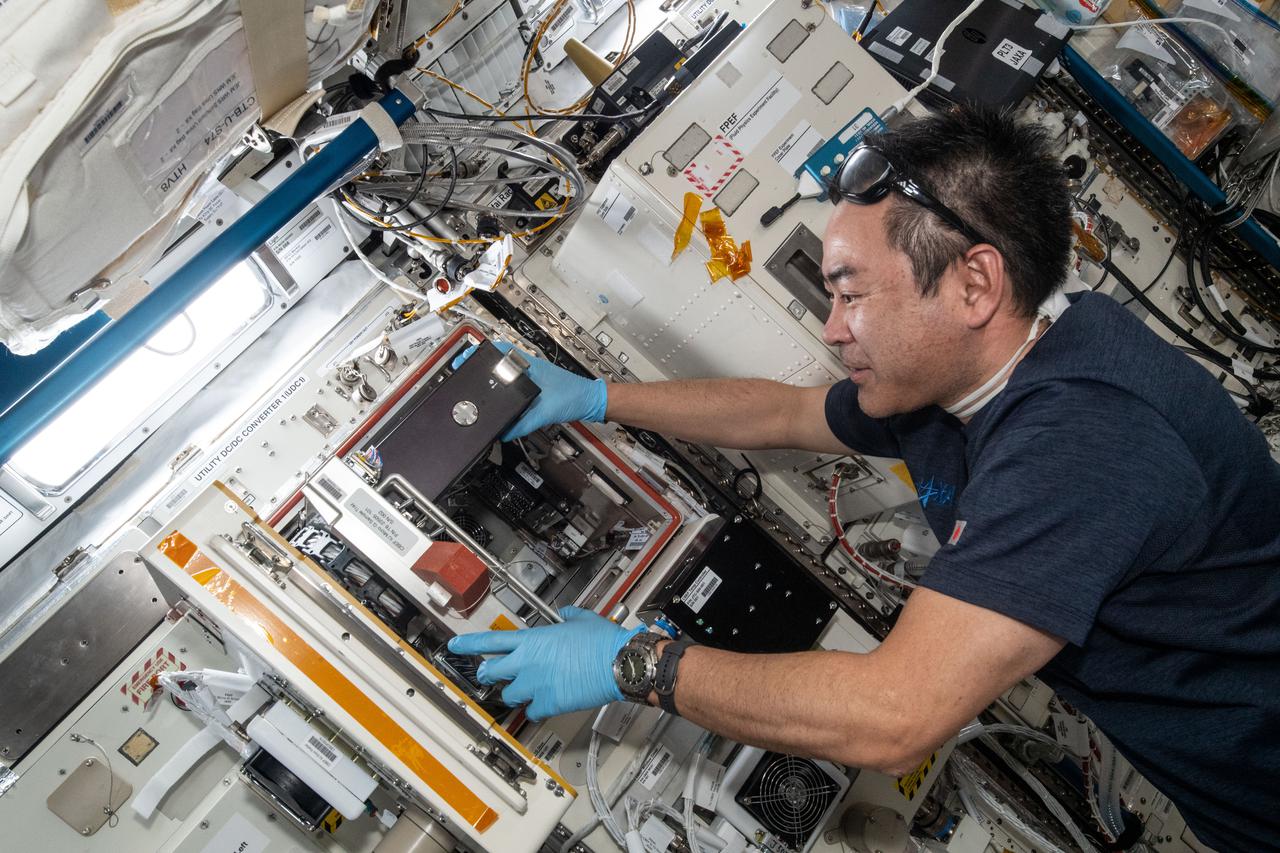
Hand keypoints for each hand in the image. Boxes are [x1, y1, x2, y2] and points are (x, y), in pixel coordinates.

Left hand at [448, 606, 643, 719]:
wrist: (617, 663)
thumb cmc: (602, 642)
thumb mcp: (581, 619)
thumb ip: (568, 615)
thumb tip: (565, 613)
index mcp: (532, 640)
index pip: (490, 641)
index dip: (468, 644)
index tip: (455, 645)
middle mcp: (528, 662)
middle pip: (492, 672)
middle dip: (489, 674)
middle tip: (490, 675)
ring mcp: (535, 684)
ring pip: (509, 695)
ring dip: (515, 693)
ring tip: (525, 690)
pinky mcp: (548, 703)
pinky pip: (531, 712)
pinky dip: (535, 710)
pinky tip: (543, 706)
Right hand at [452, 341, 606, 439]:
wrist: (590, 401)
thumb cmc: (573, 397)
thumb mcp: (544, 412)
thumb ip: (523, 424)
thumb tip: (504, 433)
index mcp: (529, 366)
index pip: (500, 351)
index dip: (482, 353)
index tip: (466, 357)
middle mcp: (529, 367)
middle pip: (500, 361)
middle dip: (483, 366)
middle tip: (467, 371)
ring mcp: (533, 375)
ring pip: (507, 372)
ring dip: (494, 377)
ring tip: (478, 384)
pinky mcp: (537, 385)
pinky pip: (515, 383)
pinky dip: (505, 388)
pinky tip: (500, 397)